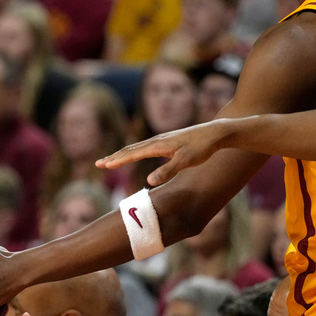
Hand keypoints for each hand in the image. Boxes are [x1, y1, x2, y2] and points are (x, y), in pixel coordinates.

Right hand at [94, 119, 233, 185]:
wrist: (217, 133)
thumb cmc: (203, 148)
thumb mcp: (186, 162)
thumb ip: (168, 171)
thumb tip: (149, 182)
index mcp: (158, 145)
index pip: (133, 154)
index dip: (117, 161)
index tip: (103, 165)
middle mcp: (157, 140)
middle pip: (130, 149)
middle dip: (114, 157)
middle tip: (98, 164)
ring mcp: (162, 140)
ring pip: (136, 147)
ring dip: (122, 154)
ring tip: (111, 160)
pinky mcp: (168, 142)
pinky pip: (145, 147)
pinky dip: (134, 152)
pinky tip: (134, 155)